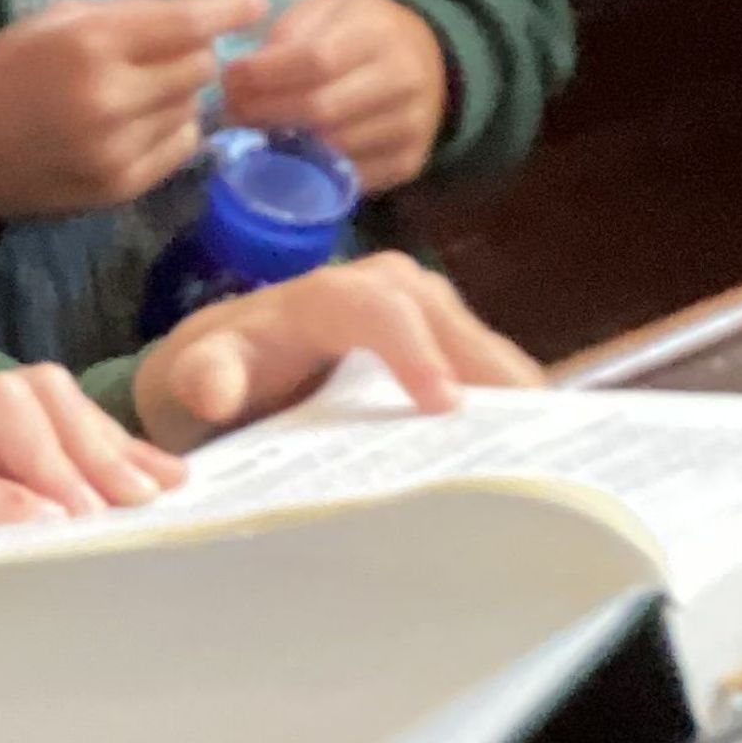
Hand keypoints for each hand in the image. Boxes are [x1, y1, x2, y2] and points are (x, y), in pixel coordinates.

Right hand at [0, 0, 266, 227]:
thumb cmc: (2, 72)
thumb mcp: (53, 22)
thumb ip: (122, 16)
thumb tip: (188, 13)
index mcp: (91, 44)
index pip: (186, 23)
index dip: (228, 10)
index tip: (255, 2)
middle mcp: (111, 96)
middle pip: (199, 68)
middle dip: (194, 54)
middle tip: (174, 52)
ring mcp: (118, 148)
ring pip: (192, 109)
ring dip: (180, 94)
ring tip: (143, 91)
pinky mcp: (120, 186)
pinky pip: (179, 148)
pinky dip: (171, 130)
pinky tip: (140, 123)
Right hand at [0, 364, 181, 679]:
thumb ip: (50, 515)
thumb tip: (150, 505)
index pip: (46, 398)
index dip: (111, 437)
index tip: (167, 487)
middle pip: (26, 392)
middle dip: (95, 447)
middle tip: (140, 510)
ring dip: (58, 466)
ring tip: (92, 522)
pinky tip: (40, 530)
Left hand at [134, 252, 539, 453]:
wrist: (217, 369)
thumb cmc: (211, 375)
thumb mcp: (195, 376)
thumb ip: (204, 377)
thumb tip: (214, 390)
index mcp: (320, 298)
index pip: (379, 308)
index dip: (416, 350)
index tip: (445, 405)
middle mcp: (379, 290)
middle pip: (448, 322)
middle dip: (489, 374)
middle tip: (530, 440)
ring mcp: (417, 313)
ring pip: (478, 342)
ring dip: (510, 393)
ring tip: (545, 452)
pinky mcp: (438, 341)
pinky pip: (483, 365)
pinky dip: (507, 404)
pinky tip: (531, 449)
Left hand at [219, 0, 449, 194]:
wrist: (429, 56)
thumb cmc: (362, 30)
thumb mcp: (327, 9)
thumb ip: (288, 34)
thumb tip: (243, 80)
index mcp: (379, 33)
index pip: (316, 60)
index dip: (265, 75)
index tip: (230, 79)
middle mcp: (403, 81)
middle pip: (322, 110)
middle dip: (266, 114)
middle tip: (233, 113)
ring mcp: (411, 126)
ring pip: (333, 149)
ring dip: (284, 146)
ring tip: (257, 132)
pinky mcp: (410, 162)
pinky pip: (351, 178)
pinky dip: (315, 170)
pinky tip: (293, 154)